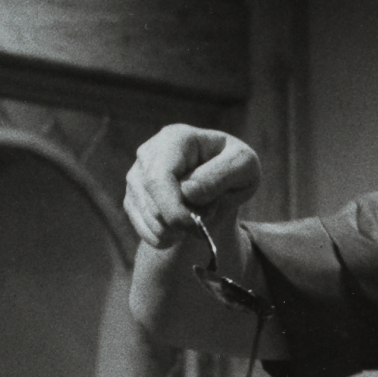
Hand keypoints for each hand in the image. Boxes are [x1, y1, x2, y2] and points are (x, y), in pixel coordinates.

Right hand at [124, 125, 261, 249]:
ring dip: (179, 230)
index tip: (196, 225)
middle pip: (152, 203)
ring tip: (198, 213)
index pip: (158, 178)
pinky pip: (146, 231)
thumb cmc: (236, 167)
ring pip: (150, 220)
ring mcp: (136, 176)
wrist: (224, 179)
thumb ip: (221, 175)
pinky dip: (168, 237)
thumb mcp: (244, 166)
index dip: (174, 208)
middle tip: (207, 215)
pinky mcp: (133, 198)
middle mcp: (148, 154)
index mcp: (175, 139)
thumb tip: (188, 191)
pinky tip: (183, 226)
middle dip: (183, 221)